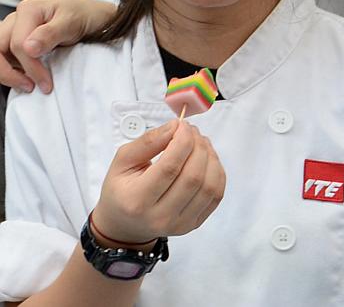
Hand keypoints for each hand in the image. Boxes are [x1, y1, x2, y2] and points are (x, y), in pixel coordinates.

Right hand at [0, 0, 116, 92]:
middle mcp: (17, 18)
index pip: (17, 44)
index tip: (46, 83)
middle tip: (29, 87)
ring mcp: (15, 29)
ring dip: (7, 71)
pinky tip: (25, 77)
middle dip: (8, 72)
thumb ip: (51, 34)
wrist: (96, 17)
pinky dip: (11, 69)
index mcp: (29, 10)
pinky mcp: (18, 40)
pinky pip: (4, 56)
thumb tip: (28, 48)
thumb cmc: (86, 17)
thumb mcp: (73, 23)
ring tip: (27, 84)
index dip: (30, 67)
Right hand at [90, 120, 226, 246]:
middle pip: (193, 176)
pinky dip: (217, 171)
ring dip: (210, 157)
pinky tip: (206, 160)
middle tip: (192, 132)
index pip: (169, 167)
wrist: (125, 223)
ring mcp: (180, 223)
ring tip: (200, 144)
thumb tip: (176, 127)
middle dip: (198, 146)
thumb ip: (148, 141)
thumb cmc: (121, 190)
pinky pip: (216, 194)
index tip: (182, 125)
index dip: (182, 141)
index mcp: (136, 201)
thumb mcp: (122, 162)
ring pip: (209, 185)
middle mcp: (159, 217)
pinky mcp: (194, 223)